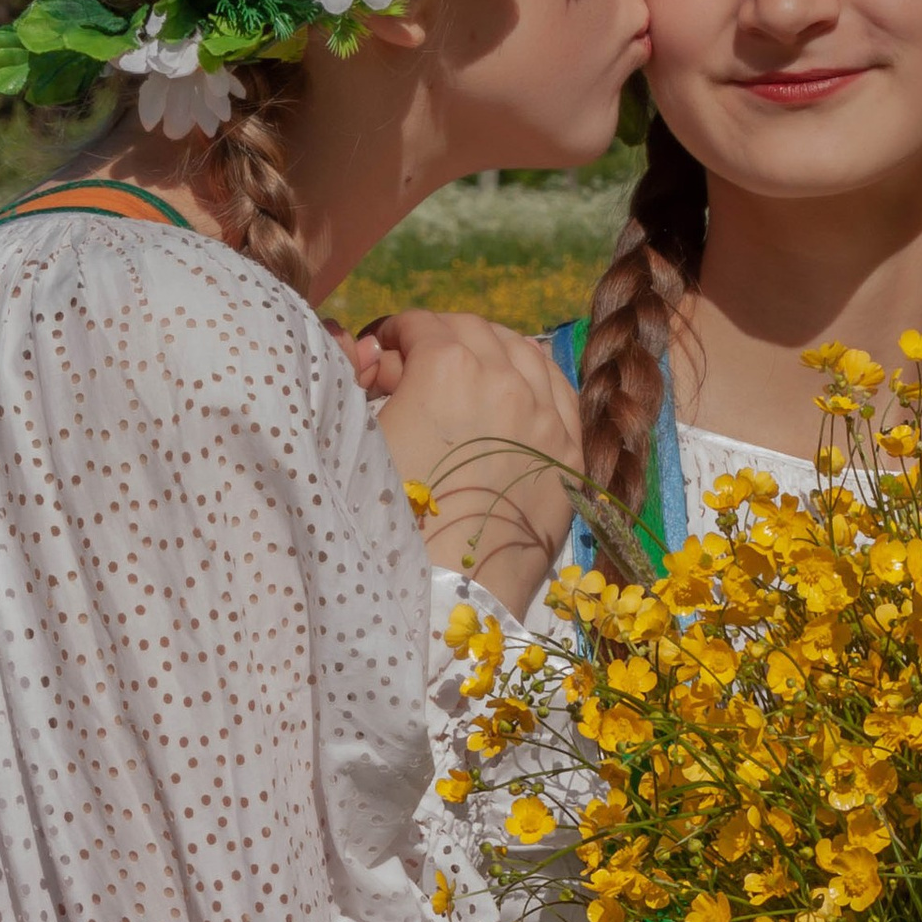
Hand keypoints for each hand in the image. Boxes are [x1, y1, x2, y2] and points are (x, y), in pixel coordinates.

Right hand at [373, 311, 580, 615]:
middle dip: (439, 338)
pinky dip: (536, 380)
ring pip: (525, 353)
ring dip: (490, 351)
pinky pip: (562, 393)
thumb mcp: (355, 439)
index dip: (393, 334)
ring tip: (466, 374)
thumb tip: (364, 352)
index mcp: (447, 366)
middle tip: (412, 369)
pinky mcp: (569, 455)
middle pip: (474, 331)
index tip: (380, 354)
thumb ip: (351, 377)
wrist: (444, 598)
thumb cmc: (385, 521)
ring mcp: (546, 416)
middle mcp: (505, 379)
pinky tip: (519, 393)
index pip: (421, 324)